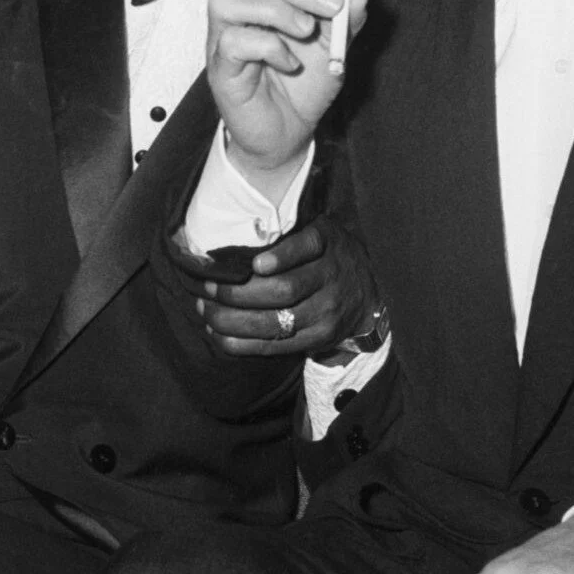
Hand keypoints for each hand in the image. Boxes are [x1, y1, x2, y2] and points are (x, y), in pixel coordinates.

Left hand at [182, 218, 373, 357]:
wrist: (368, 295)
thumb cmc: (326, 255)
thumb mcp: (319, 231)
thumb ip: (288, 230)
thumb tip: (232, 228)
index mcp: (327, 243)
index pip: (306, 246)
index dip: (280, 256)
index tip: (254, 264)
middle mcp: (330, 278)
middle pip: (283, 290)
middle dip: (238, 292)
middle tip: (207, 287)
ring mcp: (327, 312)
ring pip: (275, 321)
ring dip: (232, 320)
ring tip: (205, 311)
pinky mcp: (319, 338)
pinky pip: (276, 345)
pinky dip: (242, 343)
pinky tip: (218, 335)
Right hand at [205, 0, 366, 201]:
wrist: (290, 134)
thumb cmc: (305, 84)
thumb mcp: (336, 46)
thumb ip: (348, 16)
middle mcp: (237, 13)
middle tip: (333, 6)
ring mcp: (223, 39)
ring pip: (227, 0)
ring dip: (274, 8)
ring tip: (307, 30)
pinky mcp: (220, 69)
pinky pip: (232, 42)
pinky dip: (267, 47)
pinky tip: (290, 63)